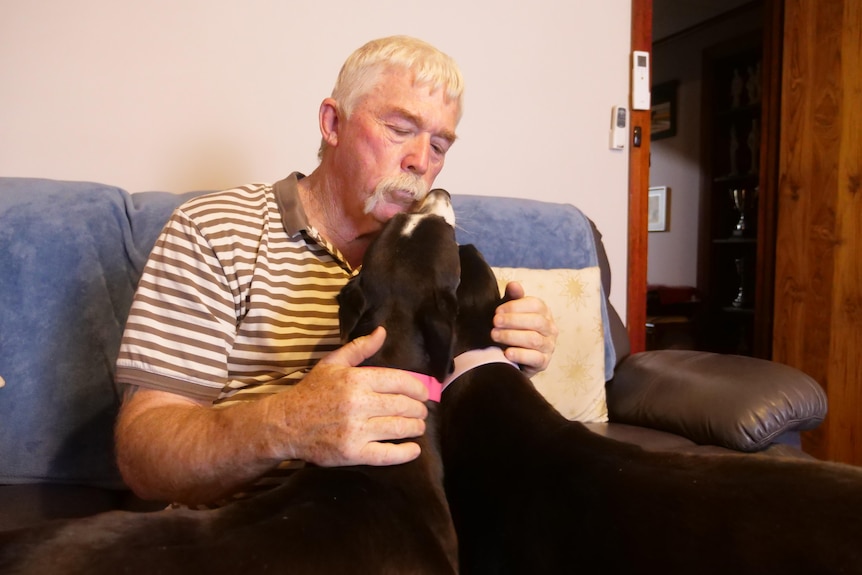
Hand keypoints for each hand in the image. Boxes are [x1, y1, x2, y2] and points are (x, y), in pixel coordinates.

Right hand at [277, 326, 430, 466]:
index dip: (418, 388)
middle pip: (403, 405)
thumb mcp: (333, 363)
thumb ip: (360, 348)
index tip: (424, 393)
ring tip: (418, 427)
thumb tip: (382, 332)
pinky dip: (405, 453)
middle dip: (418, 409)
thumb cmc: (311, 392)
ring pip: (399, 428)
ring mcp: (356, 430)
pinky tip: (414, 450)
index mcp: (356, 379)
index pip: (400, 381)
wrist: (285, 424)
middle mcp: (359, 403)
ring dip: (415, 427)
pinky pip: (387, 454)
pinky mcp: (353, 453)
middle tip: (421, 412)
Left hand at [491, 281, 557, 378]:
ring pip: (534, 339)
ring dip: (512, 336)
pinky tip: (506, 353)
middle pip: (536, 321)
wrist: (513, 356)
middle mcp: (550, 328)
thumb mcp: (510, 312)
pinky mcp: (544, 362)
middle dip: (513, 321)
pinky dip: (520, 355)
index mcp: (544, 312)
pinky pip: (535, 358)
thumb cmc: (512, 329)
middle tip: (494, 322)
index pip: (535, 305)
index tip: (497, 311)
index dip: (515, 306)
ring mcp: (549, 346)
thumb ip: (512, 298)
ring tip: (494, 335)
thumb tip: (513, 284)